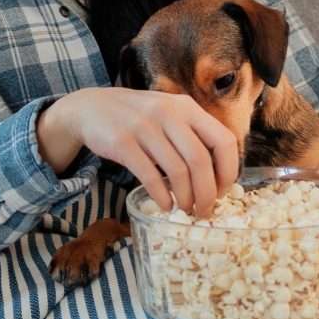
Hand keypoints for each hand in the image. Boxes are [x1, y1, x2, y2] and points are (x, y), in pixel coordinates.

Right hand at [38, 86, 240, 216]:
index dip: (228, 170)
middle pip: (200, 160)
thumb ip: (193, 134)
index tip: (223, 190)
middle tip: (205, 211)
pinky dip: (161, 196)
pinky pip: (150, 176)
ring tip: (185, 209)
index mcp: (187, 108)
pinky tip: (165, 205)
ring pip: (177, 171)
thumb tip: (218, 176)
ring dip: (185, 198)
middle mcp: (168, 114)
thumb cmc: (138, 117)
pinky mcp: (122, 143)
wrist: (91, 108)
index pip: (223, 140)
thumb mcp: (169, 114)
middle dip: (207, 193)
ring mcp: (144, 127)